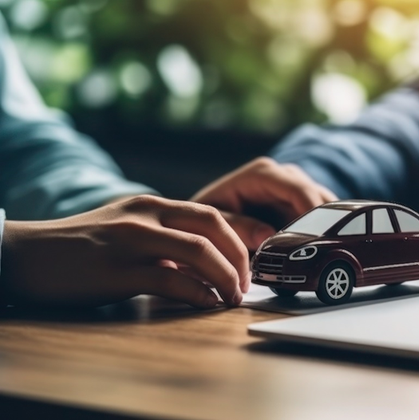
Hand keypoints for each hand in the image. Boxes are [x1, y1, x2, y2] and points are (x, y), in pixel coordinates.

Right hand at [0, 195, 248, 307]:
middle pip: (213, 226)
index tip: (255, 258)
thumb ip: (164, 239)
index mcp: (151, 205)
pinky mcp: (118, 271)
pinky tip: (207, 303)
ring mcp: (131, 241)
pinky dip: (198, 294)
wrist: (25, 255)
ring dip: (226, 276)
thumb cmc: (80, 247)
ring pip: (199, 251)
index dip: (240, 236)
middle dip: (240, 255)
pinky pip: (171, 281)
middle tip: (247, 281)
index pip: (210, 213)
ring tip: (233, 296)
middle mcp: (145, 215)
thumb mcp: (126, 229)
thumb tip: (203, 263)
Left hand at [192, 157, 337, 249]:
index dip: (311, 212)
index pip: (297, 189)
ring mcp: (298, 190)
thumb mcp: (214, 219)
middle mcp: (286, 177)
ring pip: (327, 209)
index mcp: (263, 174)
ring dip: (327, 232)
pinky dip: (324, 236)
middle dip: (323, 226)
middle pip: (318, 198)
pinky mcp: (305, 206)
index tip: (320, 236)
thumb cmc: (209, 214)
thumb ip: (237, 226)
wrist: (209, 218)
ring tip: (323, 258)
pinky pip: (324, 219)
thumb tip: (267, 236)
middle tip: (323, 254)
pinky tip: (321, 255)